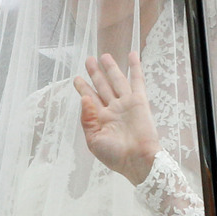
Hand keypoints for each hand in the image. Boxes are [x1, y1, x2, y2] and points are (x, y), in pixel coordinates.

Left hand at [74, 52, 161, 185]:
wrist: (138, 160)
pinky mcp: (139, 102)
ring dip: (111, 68)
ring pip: (117, 80)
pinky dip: (135, 67)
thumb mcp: (93, 140)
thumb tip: (84, 98)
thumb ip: (87, 119)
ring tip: (104, 55)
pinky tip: (132, 55)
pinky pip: (137, 81)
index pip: (90, 99)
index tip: (76, 78)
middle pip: (102, 86)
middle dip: (95, 73)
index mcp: (101, 119)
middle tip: (88, 60)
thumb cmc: (115, 155)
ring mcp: (126, 104)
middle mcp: (113, 109)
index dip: (83, 88)